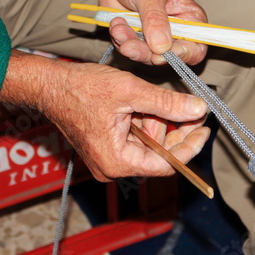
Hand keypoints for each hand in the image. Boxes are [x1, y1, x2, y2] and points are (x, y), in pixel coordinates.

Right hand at [0, 50, 209, 180]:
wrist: (49, 86)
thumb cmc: (81, 88)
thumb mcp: (131, 91)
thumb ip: (167, 104)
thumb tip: (198, 109)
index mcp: (118, 161)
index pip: (166, 165)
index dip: (189, 147)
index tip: (204, 129)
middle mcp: (113, 168)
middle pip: (159, 157)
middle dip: (176, 131)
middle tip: (190, 109)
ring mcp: (109, 161)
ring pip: (149, 148)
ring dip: (159, 125)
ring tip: (154, 102)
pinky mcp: (107, 150)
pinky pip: (136, 143)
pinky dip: (146, 125)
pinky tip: (145, 108)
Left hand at [99, 0, 207, 64]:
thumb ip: (156, 19)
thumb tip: (162, 47)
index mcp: (188, 19)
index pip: (195, 48)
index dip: (181, 55)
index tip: (160, 53)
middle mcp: (174, 32)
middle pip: (167, 58)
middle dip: (146, 53)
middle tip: (129, 45)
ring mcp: (154, 38)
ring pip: (146, 57)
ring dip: (129, 45)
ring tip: (119, 27)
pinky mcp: (136, 39)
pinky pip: (129, 50)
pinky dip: (120, 41)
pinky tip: (117, 25)